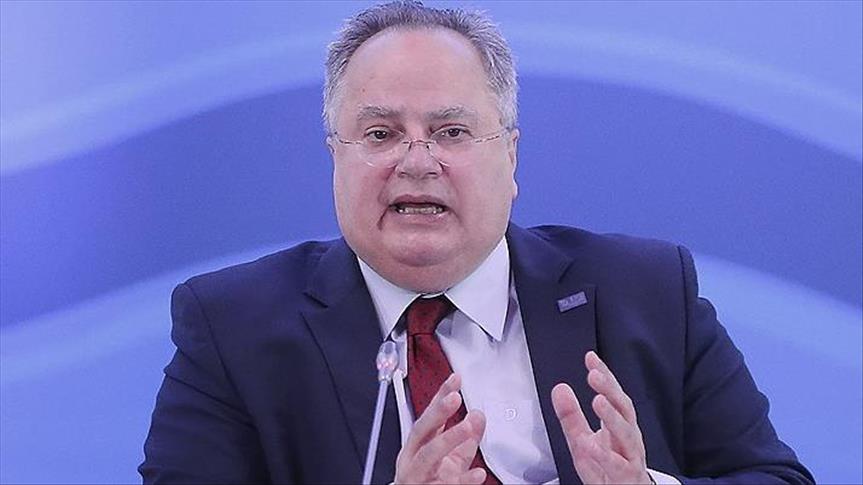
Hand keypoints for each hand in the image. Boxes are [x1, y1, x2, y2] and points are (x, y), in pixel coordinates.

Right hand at [394, 373, 488, 483]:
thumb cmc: (432, 481)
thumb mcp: (453, 457)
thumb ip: (467, 437)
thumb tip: (478, 415)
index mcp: (418, 445)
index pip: (429, 415)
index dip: (440, 396)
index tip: (455, 380)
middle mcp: (414, 458)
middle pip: (422, 431)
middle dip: (437, 413)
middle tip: (454, 398)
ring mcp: (419, 477)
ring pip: (428, 456)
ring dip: (447, 439)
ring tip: (466, 427)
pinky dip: (464, 481)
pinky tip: (478, 473)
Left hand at [551, 351, 651, 483]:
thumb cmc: (608, 469)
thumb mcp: (583, 440)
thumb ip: (571, 416)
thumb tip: (560, 388)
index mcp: (619, 425)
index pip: (614, 395)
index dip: (604, 376)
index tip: (591, 358)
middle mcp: (628, 437)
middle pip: (624, 408)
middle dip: (610, 390)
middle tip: (594, 375)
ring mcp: (631, 457)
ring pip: (626, 434)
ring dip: (611, 417)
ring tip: (598, 401)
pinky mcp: (626, 476)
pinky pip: (617, 465)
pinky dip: (604, 455)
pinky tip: (591, 445)